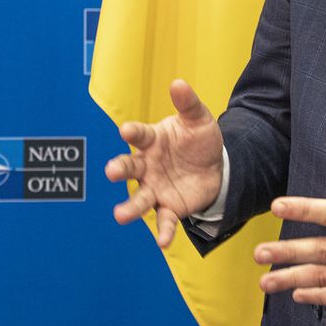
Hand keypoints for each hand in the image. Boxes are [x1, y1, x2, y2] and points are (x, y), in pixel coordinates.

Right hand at [104, 79, 225, 247]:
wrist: (214, 168)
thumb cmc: (198, 140)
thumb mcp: (199, 119)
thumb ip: (188, 104)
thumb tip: (178, 83)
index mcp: (151, 141)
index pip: (138, 135)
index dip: (132, 132)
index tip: (125, 130)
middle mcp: (147, 166)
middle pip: (130, 167)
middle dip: (120, 169)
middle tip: (111, 172)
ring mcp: (156, 188)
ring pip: (139, 198)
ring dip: (130, 207)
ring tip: (120, 215)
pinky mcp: (169, 207)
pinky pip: (164, 220)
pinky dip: (162, 232)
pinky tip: (162, 242)